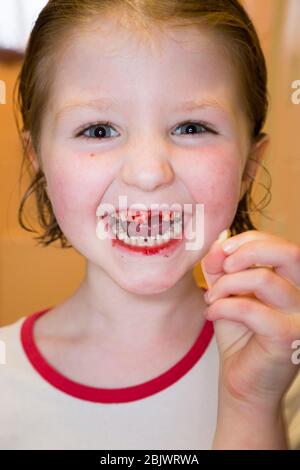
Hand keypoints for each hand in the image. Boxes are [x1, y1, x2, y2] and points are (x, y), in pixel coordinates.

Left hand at [201, 230, 299, 409]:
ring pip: (264, 279)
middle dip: (249, 250)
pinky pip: (249, 308)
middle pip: (289, 252)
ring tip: (211, 299)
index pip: (282, 246)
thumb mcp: (228, 292)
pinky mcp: (288, 337)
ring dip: (226, 284)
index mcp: (294, 283)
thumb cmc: (239, 336)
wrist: (243, 383)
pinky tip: (211, 314)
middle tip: (223, 265)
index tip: (222, 250)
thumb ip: (222, 267)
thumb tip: (217, 243)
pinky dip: (223, 306)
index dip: (250, 240)